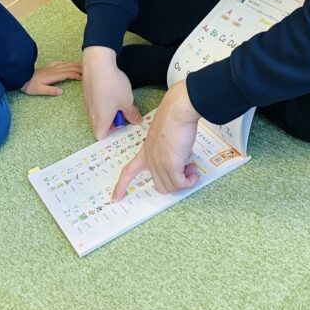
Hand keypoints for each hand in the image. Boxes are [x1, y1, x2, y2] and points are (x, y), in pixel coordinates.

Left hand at [21, 60, 82, 95]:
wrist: (21, 76)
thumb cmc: (30, 85)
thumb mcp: (39, 90)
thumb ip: (50, 91)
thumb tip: (61, 91)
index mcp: (53, 75)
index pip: (67, 74)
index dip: (76, 75)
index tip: (83, 77)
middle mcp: (53, 70)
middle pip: (68, 67)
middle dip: (78, 68)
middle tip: (87, 70)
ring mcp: (50, 67)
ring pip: (65, 64)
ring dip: (74, 64)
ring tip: (82, 66)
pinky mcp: (48, 67)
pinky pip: (59, 62)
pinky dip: (66, 62)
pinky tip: (67, 63)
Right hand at [83, 46, 141, 138]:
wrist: (97, 64)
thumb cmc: (113, 85)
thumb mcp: (127, 101)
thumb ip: (132, 114)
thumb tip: (136, 121)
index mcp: (100, 120)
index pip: (101, 136)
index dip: (112, 132)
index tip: (122, 122)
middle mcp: (91, 113)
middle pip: (99, 124)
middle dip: (112, 120)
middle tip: (123, 109)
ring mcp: (87, 102)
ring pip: (97, 112)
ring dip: (108, 109)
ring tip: (118, 97)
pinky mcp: (86, 92)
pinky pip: (95, 102)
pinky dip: (103, 99)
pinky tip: (111, 88)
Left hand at [111, 81, 199, 200]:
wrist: (178, 111)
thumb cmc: (173, 119)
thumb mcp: (164, 138)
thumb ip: (167, 151)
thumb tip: (180, 161)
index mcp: (145, 152)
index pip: (128, 172)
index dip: (121, 186)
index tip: (115, 198)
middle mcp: (149, 160)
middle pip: (161, 186)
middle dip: (176, 182)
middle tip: (187, 170)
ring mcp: (159, 163)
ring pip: (171, 187)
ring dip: (184, 181)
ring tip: (191, 167)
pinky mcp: (171, 165)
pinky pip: (181, 183)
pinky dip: (189, 181)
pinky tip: (194, 172)